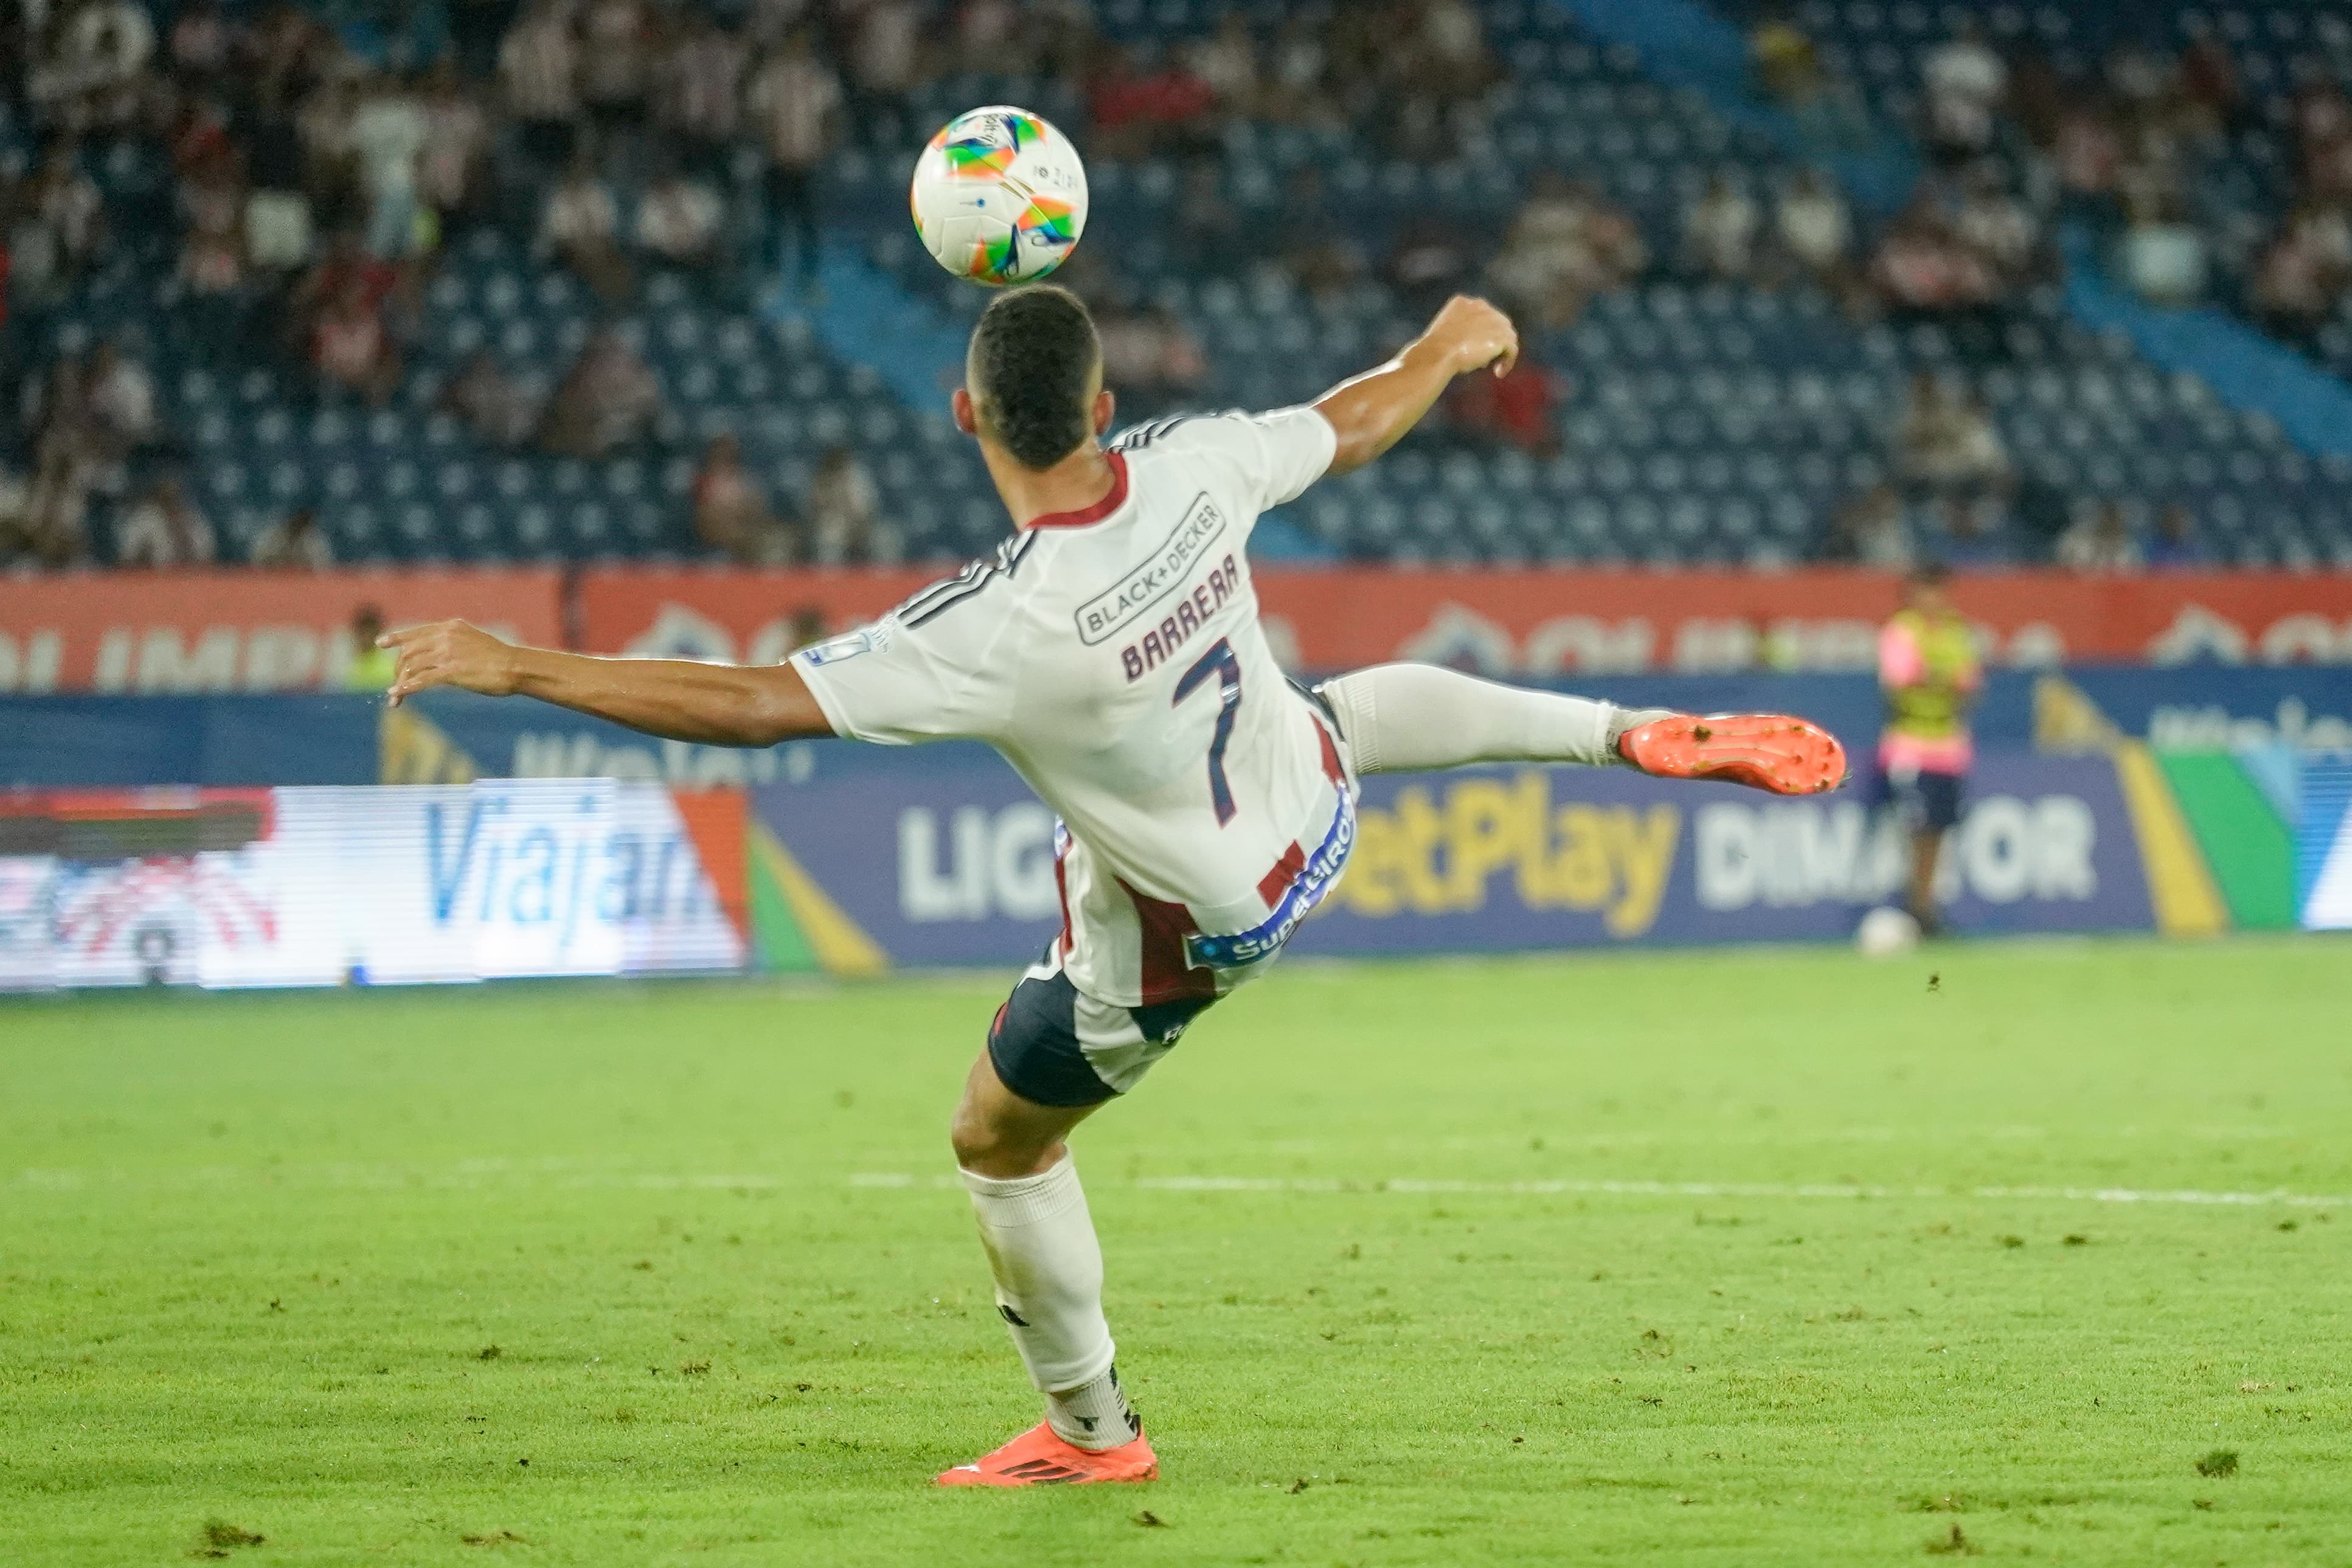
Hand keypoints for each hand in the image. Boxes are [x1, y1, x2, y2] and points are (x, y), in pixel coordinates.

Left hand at [381, 619, 521, 706]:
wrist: (516, 667)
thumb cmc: (499, 658)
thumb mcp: (473, 641)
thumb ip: (454, 643)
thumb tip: (439, 655)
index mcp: (450, 627)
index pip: (416, 632)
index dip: (396, 638)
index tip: (381, 643)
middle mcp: (446, 637)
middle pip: (409, 652)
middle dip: (397, 670)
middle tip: (395, 685)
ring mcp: (448, 653)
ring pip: (412, 667)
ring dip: (399, 683)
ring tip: (394, 698)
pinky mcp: (452, 671)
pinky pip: (422, 680)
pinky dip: (406, 688)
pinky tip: (397, 694)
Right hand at [1422, 294, 1519, 378]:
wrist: (1438, 353)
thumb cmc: (1436, 349)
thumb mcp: (1445, 332)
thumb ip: (1461, 331)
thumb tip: (1477, 347)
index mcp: (1463, 302)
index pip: (1483, 314)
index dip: (1484, 330)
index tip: (1478, 345)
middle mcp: (1481, 307)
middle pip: (1499, 322)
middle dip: (1496, 339)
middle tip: (1489, 357)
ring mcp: (1494, 320)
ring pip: (1508, 336)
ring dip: (1503, 351)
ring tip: (1495, 367)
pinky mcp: (1501, 336)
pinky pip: (1512, 349)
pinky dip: (1508, 362)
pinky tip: (1499, 373)